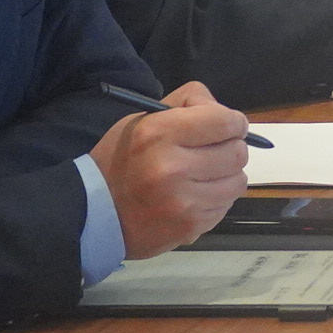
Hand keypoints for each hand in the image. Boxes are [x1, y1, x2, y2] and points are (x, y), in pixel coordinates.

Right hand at [92, 84, 249, 258]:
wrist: (94, 214)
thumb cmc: (121, 160)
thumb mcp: (143, 120)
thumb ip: (187, 106)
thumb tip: (225, 114)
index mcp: (160, 133)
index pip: (227, 122)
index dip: (233, 122)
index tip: (227, 127)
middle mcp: (174, 167)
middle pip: (238, 152)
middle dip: (230, 148)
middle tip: (213, 152)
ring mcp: (184, 201)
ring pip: (238, 181)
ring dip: (226, 176)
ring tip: (202, 176)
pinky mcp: (191, 226)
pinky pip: (225, 205)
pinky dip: (216, 199)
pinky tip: (193, 197)